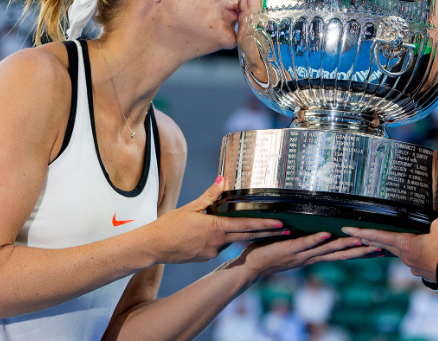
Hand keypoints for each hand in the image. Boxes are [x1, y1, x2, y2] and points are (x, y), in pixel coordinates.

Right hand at [147, 177, 286, 263]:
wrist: (152, 247)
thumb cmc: (168, 226)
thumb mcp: (190, 207)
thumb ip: (210, 195)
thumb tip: (223, 179)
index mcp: (215, 229)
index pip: (246, 227)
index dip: (265, 225)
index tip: (281, 224)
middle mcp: (217, 243)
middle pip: (246, 237)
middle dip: (266, 233)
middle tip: (285, 230)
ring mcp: (212, 253)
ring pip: (231, 241)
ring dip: (239, 234)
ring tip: (250, 225)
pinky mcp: (205, 258)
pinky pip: (219, 246)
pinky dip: (222, 239)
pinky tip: (213, 233)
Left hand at [231, 232, 378, 283]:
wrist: (252, 267)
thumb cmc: (271, 254)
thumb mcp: (293, 248)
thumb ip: (306, 242)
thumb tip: (320, 230)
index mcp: (312, 257)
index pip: (339, 255)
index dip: (358, 252)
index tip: (375, 248)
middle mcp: (310, 257)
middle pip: (339, 254)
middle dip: (359, 251)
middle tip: (379, 247)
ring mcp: (300, 254)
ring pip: (326, 250)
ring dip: (343, 245)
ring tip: (360, 240)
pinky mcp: (289, 248)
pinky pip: (304, 243)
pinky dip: (315, 240)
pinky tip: (326, 234)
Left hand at [342, 215, 437, 281]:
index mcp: (404, 244)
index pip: (377, 236)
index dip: (360, 231)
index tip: (346, 229)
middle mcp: (405, 257)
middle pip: (384, 245)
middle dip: (371, 239)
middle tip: (359, 235)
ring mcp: (413, 267)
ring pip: (401, 253)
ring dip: (398, 247)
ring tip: (400, 240)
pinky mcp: (423, 273)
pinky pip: (416, 261)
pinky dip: (418, 255)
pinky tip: (426, 252)